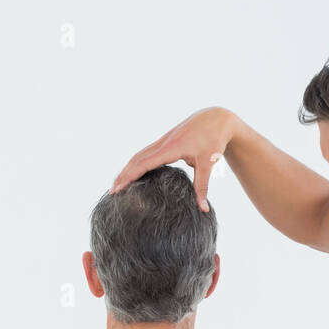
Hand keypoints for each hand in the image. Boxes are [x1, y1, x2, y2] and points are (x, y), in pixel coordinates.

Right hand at [109, 107, 237, 212]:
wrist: (216, 118)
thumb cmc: (214, 139)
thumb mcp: (208, 163)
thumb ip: (202, 187)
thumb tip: (203, 209)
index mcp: (171, 148)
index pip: (144, 164)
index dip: (129, 176)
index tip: (118, 188)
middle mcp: (163, 143)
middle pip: (136, 159)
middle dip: (123, 174)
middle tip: (112, 191)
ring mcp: (163, 141)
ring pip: (139, 155)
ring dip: (128, 168)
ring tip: (118, 183)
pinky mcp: (165, 141)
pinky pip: (146, 152)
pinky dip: (137, 163)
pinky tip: (133, 172)